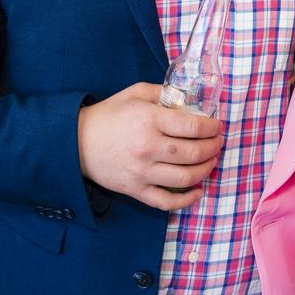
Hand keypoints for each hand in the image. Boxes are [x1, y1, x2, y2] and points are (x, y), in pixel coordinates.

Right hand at [78, 83, 223, 211]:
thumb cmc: (109, 115)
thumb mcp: (135, 93)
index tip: (216, 126)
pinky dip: (186, 200)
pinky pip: (166, 201)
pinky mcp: (135, 190)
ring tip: (212, 161)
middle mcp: (148, 147)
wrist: (76, 142)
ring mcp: (142, 172)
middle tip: (218, 143)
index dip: (211, 128)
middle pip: (193, 153)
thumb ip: (163, 93)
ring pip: (185, 178)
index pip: (193, 126)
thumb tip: (189, 100)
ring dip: (205, 170)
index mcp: (149, 120)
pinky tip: (198, 191)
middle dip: (213, 148)